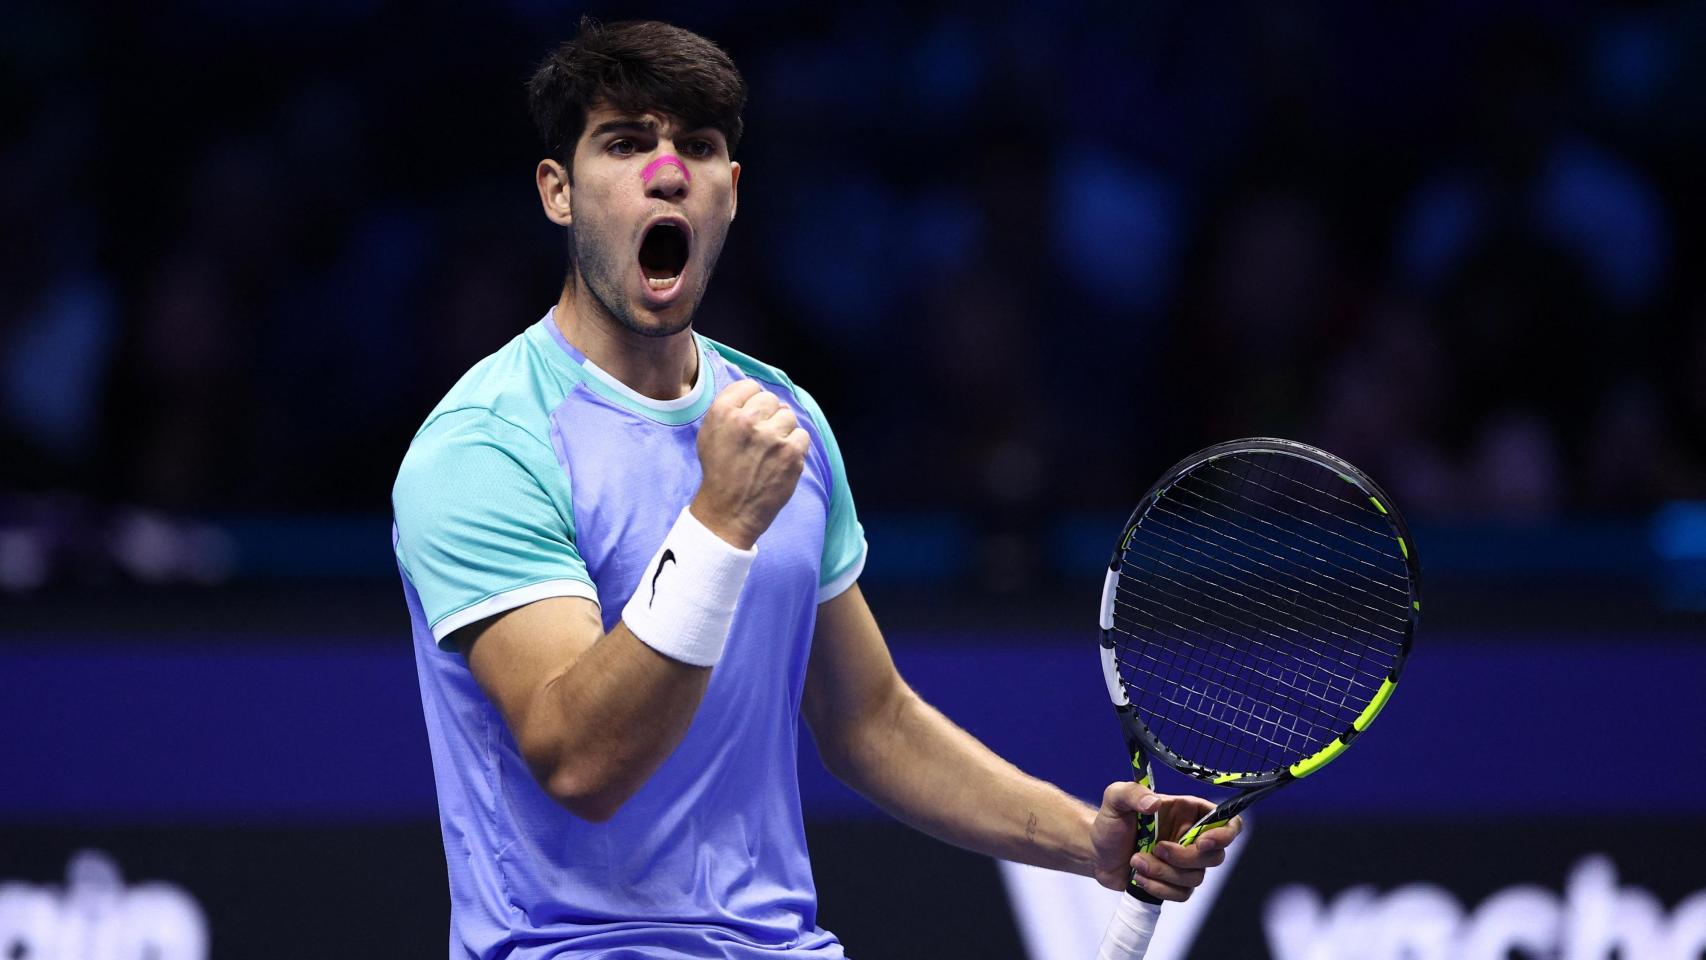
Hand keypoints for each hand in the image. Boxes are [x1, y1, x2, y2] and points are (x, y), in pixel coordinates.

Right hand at [691, 380, 809, 548]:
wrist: (729, 511)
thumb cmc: (719, 472)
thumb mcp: (709, 433)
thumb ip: (729, 409)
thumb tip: (761, 396)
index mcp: (723, 412)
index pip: (749, 386)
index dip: (752, 401)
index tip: (751, 418)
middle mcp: (747, 420)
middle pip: (771, 399)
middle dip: (768, 415)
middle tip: (761, 438)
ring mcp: (771, 436)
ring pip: (789, 416)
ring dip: (783, 430)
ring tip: (771, 450)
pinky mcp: (791, 453)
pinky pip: (803, 435)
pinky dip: (796, 446)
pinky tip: (782, 459)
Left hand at [1090, 781, 1243, 900]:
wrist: (1095, 852)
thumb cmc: (1109, 822)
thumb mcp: (1115, 799)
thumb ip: (1133, 792)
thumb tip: (1154, 803)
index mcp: (1187, 813)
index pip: (1227, 822)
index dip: (1224, 834)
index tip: (1202, 841)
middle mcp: (1191, 837)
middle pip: (1215, 856)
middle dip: (1185, 857)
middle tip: (1156, 849)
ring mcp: (1184, 863)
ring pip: (1196, 878)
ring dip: (1164, 873)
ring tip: (1137, 861)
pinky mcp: (1174, 883)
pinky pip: (1182, 894)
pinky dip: (1159, 888)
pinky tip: (1138, 876)